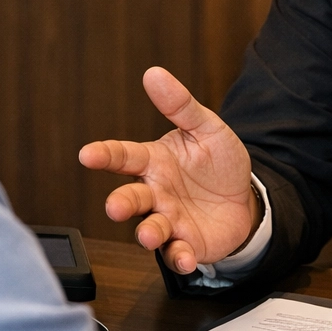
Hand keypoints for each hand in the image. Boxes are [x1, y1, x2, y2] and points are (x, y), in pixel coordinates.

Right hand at [79, 66, 257, 273]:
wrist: (244, 199)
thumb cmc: (218, 163)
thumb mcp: (207, 128)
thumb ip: (181, 105)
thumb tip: (154, 73)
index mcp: (154, 162)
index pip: (124, 156)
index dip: (105, 155)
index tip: (87, 154)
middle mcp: (155, 193)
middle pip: (130, 198)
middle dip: (120, 203)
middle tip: (115, 206)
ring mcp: (168, 220)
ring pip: (149, 228)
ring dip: (146, 233)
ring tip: (148, 234)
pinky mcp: (185, 244)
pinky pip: (177, 253)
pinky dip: (178, 257)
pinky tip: (183, 257)